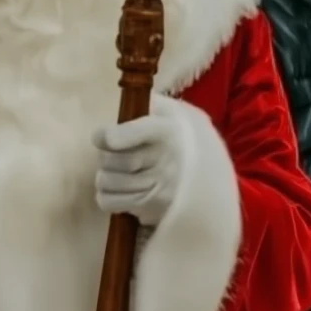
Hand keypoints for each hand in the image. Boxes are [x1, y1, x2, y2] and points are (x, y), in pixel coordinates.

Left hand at [93, 95, 189, 226]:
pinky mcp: (150, 208)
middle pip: (112, 161)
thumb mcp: (172, 111)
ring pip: (107, 182)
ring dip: (105, 175)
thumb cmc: (182, 136)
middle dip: (105, 155)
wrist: (209, 176)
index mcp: (166, 131)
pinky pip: (109, 202)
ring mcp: (157, 188)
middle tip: (113, 153)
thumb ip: (149, 102)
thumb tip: (126, 102)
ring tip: (118, 171)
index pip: (129, 135)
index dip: (107, 136)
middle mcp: (162, 161)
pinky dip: (107, 195)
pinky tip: (120, 188)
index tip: (101, 137)